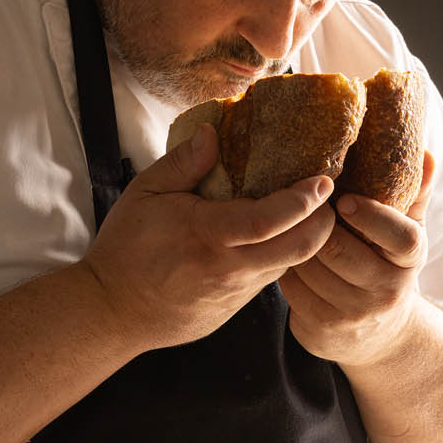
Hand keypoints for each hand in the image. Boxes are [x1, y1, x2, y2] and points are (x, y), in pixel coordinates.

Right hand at [81, 124, 336, 351]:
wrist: (114, 311)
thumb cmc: (126, 249)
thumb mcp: (144, 194)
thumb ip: (182, 163)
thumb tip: (214, 132)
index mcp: (206, 236)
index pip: (268, 221)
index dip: (302, 201)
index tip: (322, 181)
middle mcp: (228, 269)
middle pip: (298, 249)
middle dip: (324, 221)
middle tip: (328, 195)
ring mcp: (235, 292)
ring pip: (289, 265)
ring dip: (308, 239)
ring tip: (312, 211)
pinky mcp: (235, 307)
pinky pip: (270, 278)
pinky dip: (283, 254)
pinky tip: (281, 235)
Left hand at [280, 152, 435, 367]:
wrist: (378, 334)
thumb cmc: (387, 266)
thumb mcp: (405, 233)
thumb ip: (413, 194)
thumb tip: (426, 154)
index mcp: (411, 261)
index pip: (403, 237)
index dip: (373, 216)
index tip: (345, 199)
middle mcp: (386, 292)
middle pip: (339, 250)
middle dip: (317, 225)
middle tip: (303, 206)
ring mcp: (353, 315)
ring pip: (310, 267)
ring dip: (296, 243)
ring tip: (292, 227)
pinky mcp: (322, 330)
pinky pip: (291, 289)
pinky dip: (285, 268)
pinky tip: (287, 256)